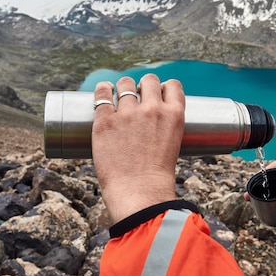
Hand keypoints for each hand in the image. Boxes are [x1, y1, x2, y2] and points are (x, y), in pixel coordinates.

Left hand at [91, 74, 184, 222]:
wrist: (139, 194)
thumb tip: (152, 117)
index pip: (173, 86)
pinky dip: (102, 90)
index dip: (164, 87)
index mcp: (174, 115)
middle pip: (149, 81)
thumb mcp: (172, 145)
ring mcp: (128, 114)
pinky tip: (103, 90)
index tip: (157, 94)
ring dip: (123, 87)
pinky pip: (102, 94)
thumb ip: (164, 127)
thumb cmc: (155, 177)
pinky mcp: (105, 121)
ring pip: (125, 84)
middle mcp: (152, 110)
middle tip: (137, 96)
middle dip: (143, 85)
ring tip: (118, 94)